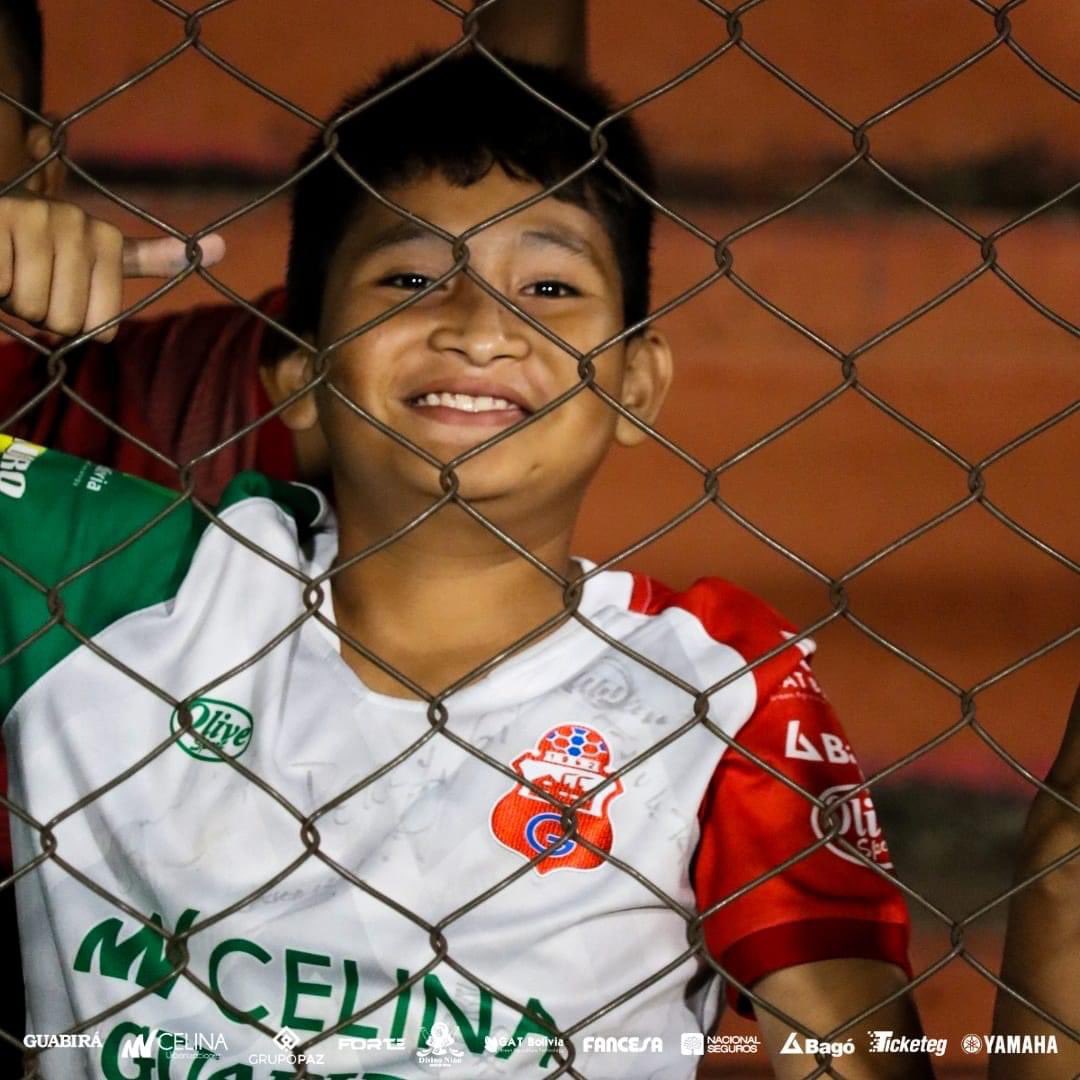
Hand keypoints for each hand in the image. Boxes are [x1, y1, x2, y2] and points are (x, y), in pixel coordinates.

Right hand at [0, 196, 224, 342]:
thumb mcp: (99, 256)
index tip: (68, 295)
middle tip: (30, 284)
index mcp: (103, 238)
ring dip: (14, 303)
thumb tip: (224, 246)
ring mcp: (34, 216)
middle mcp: (74, 221)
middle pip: (68, 322)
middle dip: (42, 316)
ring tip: (11, 273)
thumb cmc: (39, 253)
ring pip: (34, 309)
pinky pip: (3, 287)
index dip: (78, 325)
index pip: (102, 324)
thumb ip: (151, 258)